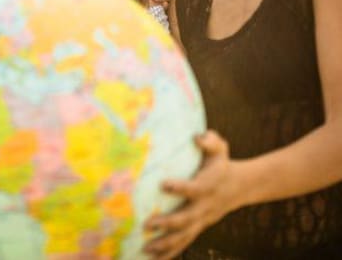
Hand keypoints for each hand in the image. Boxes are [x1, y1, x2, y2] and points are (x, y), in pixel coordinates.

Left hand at [144, 131, 241, 258]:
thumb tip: (198, 137)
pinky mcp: (199, 227)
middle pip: (186, 219)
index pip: (194, 189)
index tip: (163, 184)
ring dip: (164, 244)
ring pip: (184, 236)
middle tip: (147, 224)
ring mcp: (202, 220)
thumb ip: (210, 141)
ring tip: (145, 248)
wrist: (240, 187)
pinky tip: (152, 258)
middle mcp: (204, 207)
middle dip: (167, 223)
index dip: (180, 187)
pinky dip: (169, 253)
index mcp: (208, 186)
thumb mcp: (220, 148)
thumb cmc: (221, 163)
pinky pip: (184, 243)